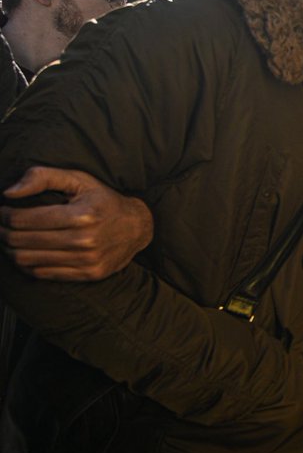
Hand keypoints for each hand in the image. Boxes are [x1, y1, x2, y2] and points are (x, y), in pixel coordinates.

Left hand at [0, 166, 152, 280]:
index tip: (0, 211)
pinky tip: (26, 253)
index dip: (4, 215)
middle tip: (0, 226)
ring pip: (28, 260)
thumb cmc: (104, 200)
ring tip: (10, 240)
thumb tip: (9, 193)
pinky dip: (27, 265)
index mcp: (81, 215)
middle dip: (3, 232)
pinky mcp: (89, 274)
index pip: (24, 219)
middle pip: (22, 241)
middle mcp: (85, 240)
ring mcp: (87, 260)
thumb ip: (43, 177)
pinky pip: (43, 274)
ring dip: (11, 250)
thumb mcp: (78, 180)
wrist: (138, 227)